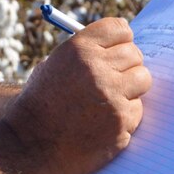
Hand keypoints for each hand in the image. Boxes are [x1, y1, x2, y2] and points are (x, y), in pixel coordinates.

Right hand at [2, 17, 151, 173]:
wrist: (30, 145)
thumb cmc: (42, 103)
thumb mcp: (54, 65)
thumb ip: (87, 53)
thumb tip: (122, 46)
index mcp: (79, 48)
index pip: (120, 28)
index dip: (120, 40)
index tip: (117, 49)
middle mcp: (97, 68)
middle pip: (134, 54)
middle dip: (125, 66)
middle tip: (112, 79)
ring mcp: (111, 95)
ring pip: (143, 79)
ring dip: (131, 89)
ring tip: (108, 100)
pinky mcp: (121, 121)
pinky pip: (137, 109)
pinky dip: (125, 116)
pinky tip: (103, 122)